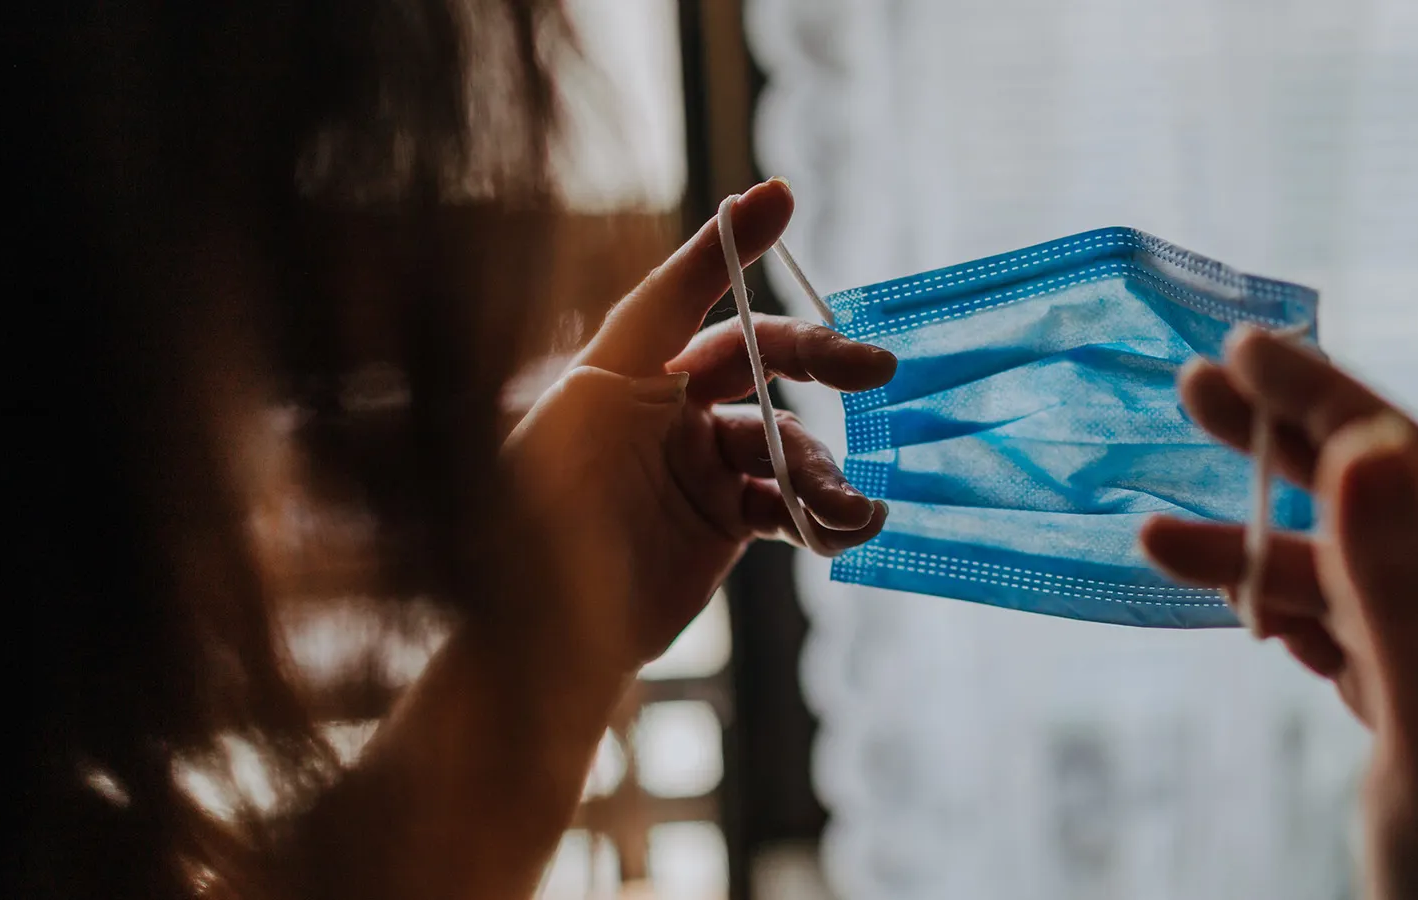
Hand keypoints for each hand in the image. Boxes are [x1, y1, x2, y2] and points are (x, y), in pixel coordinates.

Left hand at [502, 179, 891, 668]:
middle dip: (818, 359)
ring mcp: (699, 465)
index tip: (782, 197)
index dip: (730, 245)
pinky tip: (846, 532)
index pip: (683, 292)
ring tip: (849, 512)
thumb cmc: (543, 520)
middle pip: (758, 358)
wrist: (545, 641)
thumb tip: (704, 247)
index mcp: (621, 370)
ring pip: (786, 442)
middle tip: (875, 370)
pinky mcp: (724, 521)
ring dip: (824, 472)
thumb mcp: (581, 413)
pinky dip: (823, 515)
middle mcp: (664, 407)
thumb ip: (650, 330)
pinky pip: (789, 503)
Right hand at [1139, 327, 1417, 899]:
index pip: (1405, 465)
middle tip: (1188, 389)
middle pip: (1368, 503)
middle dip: (1277, 446)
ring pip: (1337, 579)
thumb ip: (1396, 589)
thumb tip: (1364, 445)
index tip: (1243, 347)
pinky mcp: (1411, 721)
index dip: (1324, 398)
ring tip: (1152, 534)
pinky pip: (1334, 638)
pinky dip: (1273, 613)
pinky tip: (1229, 607)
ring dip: (1250, 549)